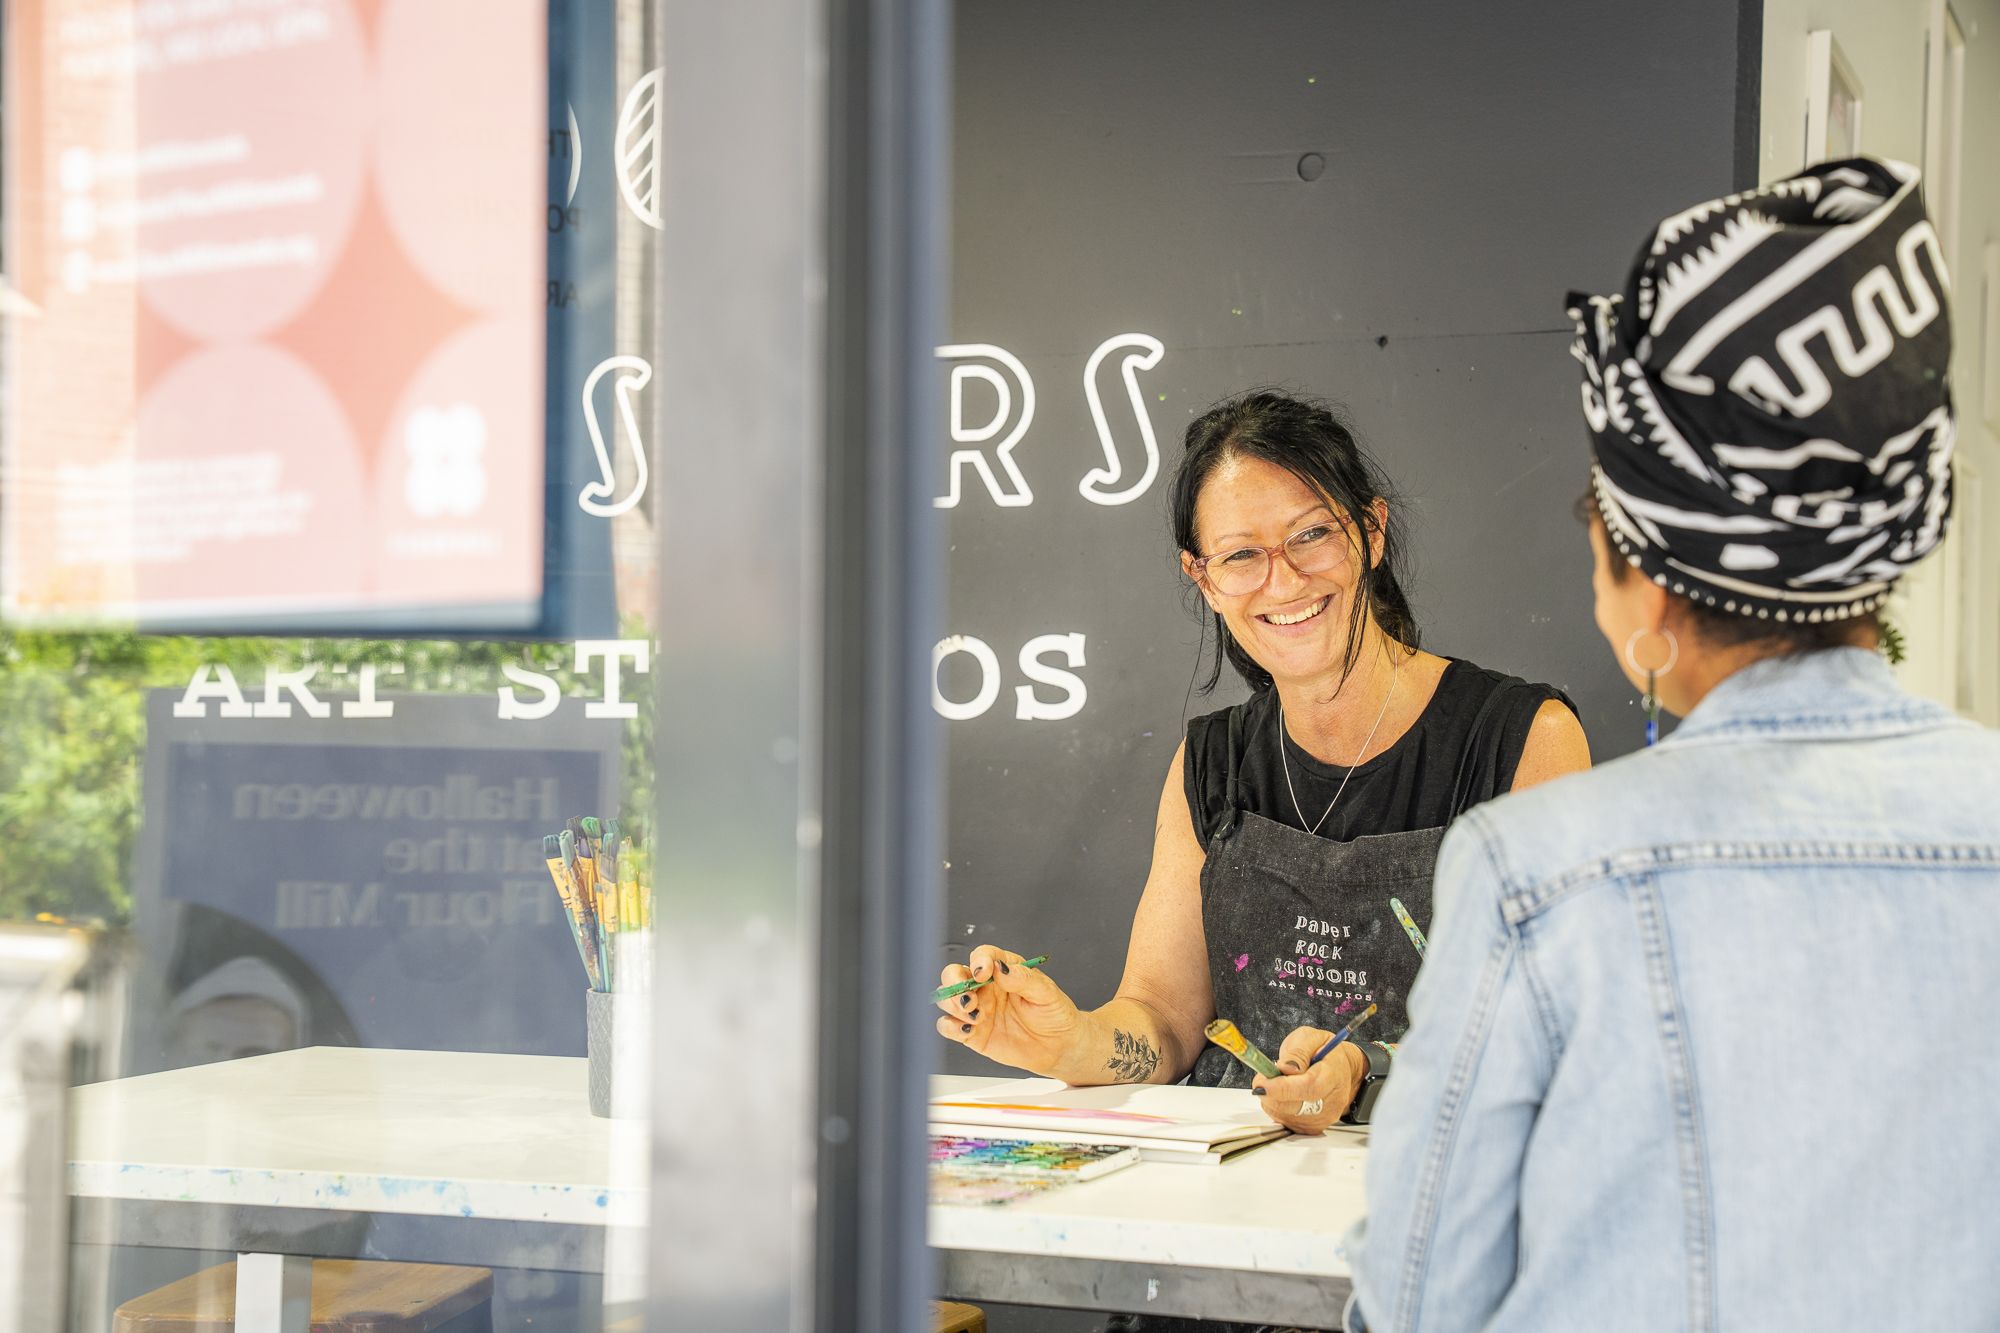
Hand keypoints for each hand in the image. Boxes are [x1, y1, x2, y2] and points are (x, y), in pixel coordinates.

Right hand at [935, 944, 1081, 1076]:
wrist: (1059, 1047)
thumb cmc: (1054, 1015)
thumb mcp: (1046, 993)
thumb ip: (1023, 979)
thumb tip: (999, 968)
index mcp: (1004, 970)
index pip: (982, 956)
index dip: (978, 961)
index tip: (983, 972)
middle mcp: (986, 988)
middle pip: (954, 974)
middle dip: (954, 983)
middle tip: (970, 998)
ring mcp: (977, 1010)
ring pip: (947, 999)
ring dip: (954, 1006)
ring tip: (976, 1017)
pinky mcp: (973, 1033)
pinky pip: (948, 1026)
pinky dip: (950, 1027)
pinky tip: (968, 1029)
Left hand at [1251, 1026, 1366, 1134]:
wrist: (1342, 1070)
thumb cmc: (1325, 1053)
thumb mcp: (1311, 1038)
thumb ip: (1297, 1052)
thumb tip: (1283, 1068)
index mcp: (1333, 1075)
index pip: (1308, 1087)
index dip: (1281, 1088)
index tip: (1261, 1083)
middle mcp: (1331, 1102)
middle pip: (1293, 1106)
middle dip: (1270, 1093)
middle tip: (1264, 1076)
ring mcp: (1323, 1118)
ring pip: (1284, 1115)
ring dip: (1272, 1099)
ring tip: (1280, 1082)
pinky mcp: (1313, 1128)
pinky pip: (1285, 1121)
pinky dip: (1277, 1107)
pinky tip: (1284, 1095)